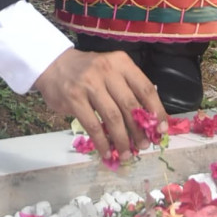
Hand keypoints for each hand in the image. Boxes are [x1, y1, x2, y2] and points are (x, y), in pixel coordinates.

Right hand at [33, 48, 166, 161]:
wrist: (54, 64)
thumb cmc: (89, 71)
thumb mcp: (112, 70)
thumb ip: (128, 88)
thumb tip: (149, 120)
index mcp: (122, 63)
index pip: (145, 89)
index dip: (157, 111)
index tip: (162, 130)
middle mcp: (107, 71)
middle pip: (130, 105)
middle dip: (139, 129)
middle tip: (145, 145)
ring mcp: (89, 84)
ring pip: (112, 117)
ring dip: (122, 139)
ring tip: (127, 154)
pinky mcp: (74, 98)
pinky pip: (93, 125)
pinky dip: (102, 142)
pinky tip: (106, 152)